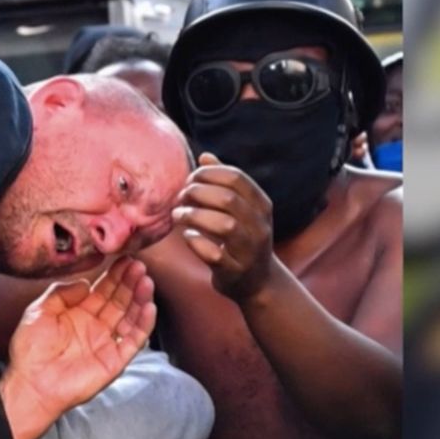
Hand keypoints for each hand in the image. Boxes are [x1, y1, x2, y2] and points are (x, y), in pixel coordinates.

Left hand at [2, 257, 154, 438]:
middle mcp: (94, 326)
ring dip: (140, 299)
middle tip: (139, 266)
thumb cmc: (29, 350)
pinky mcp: (114, 361)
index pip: (102, 290)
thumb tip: (85, 282)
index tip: (125, 259)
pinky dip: (143, 324)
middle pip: (119, 300)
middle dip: (130, 282)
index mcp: (77, 314)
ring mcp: (106, 343)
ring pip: (130, 316)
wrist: (31, 383)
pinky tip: (148, 307)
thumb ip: (61, 293)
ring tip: (146, 281)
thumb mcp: (38, 311)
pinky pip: (133, 340)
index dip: (114, 275)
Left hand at [172, 152, 274, 301]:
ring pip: (224, 225)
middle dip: (198, 193)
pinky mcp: (235, 271)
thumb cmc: (241, 239)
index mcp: (261, 204)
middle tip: (181, 197)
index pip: (236, 177)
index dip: (208, 174)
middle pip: (228, 199)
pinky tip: (187, 236)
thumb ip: (224, 183)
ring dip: (194, 216)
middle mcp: (260, 225)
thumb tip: (204, 156)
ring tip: (178, 215)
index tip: (190, 179)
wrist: (257, 282)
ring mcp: (249, 250)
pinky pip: (213, 254)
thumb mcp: (241, 209)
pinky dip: (196, 242)